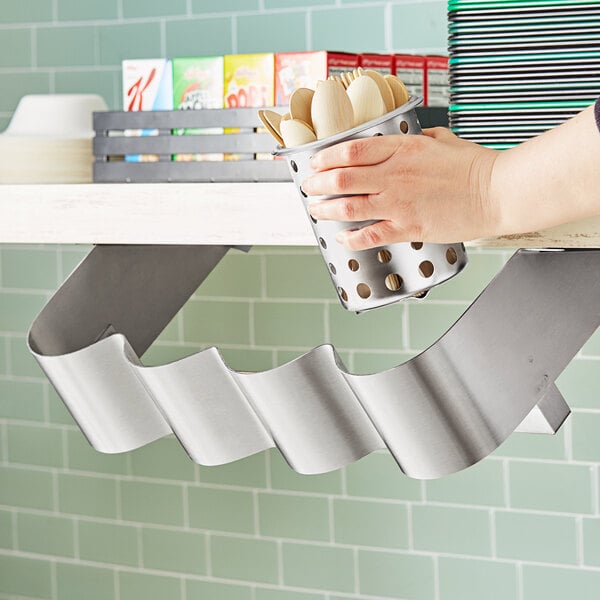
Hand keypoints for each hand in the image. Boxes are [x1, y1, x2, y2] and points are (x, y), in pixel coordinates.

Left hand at [301, 128, 499, 249]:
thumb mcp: (443, 140)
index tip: (314, 163)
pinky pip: (369, 235)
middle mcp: (394, 175)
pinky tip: (341, 238)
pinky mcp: (408, 227)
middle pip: (340, 178)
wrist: (499, 192)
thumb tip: (410, 137)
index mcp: (402, 148)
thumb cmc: (475, 166)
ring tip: (314, 211)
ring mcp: (398, 203)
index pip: (351, 150)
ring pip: (348, 207)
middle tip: (308, 187)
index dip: (325, 157)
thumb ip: (420, 138)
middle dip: (317, 183)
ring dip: (325, 210)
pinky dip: (350, 238)